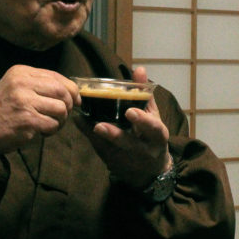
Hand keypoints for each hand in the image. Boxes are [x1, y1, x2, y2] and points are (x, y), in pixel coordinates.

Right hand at [0, 66, 78, 153]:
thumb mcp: (14, 87)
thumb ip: (38, 85)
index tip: (75, 100)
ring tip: (48, 124)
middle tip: (62, 116)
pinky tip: (40, 132)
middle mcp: (22, 83)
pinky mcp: (28, 120)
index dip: (71, 89)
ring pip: (61, 109)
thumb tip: (72, 92)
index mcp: (20, 72)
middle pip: (63, 91)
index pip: (56, 76)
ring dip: (60, 120)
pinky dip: (51, 131)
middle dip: (69, 105)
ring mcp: (25, 102)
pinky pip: (53, 125)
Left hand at [77, 66, 171, 187]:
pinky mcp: (114, 163)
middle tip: (100, 125)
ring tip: (86, 123)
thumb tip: (139, 68)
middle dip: (115, 135)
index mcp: (158, 136)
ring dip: (97, 137)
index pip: (153, 129)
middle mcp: (144, 150)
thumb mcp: (153, 116)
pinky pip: (100, 150)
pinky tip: (80, 122)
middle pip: (130, 144)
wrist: (149, 170)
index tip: (130, 112)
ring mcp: (127, 160)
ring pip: (111, 150)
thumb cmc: (151, 136)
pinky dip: (90, 137)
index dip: (143, 121)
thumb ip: (144, 93)